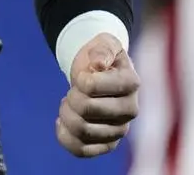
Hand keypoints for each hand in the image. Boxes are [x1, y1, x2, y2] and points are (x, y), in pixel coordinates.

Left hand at [56, 33, 139, 158]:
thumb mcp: (104, 42)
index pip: (91, 86)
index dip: (79, 78)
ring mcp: (120, 129)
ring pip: (81, 131)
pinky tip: (63, 122)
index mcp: (131, 82)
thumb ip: (102, 49)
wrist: (99, 72)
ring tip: (69, 102)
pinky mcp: (108, 144)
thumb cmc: (101, 56)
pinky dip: (64, 136)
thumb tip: (97, 65)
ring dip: (66, 114)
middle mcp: (130, 109)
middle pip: (85, 110)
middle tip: (74, 89)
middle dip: (71, 96)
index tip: (84, 74)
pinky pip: (81, 150)